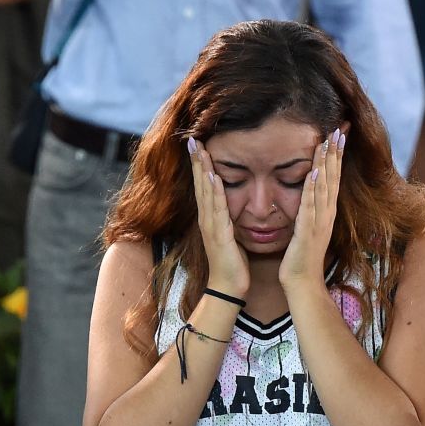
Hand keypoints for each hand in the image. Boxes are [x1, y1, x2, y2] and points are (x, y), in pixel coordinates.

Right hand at [188, 137, 249, 297]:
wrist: (229, 287)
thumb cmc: (232, 263)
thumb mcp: (231, 235)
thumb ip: (229, 219)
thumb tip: (231, 206)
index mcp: (211, 218)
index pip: (204, 186)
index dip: (200, 166)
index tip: (198, 145)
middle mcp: (207, 219)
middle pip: (201, 185)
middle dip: (197, 161)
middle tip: (192, 138)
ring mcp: (211, 226)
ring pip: (206, 193)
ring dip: (202, 171)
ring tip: (199, 150)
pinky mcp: (219, 235)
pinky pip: (217, 209)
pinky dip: (214, 192)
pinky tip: (212, 177)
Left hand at [279, 126, 345, 288]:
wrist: (302, 284)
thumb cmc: (302, 259)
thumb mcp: (308, 230)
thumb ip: (310, 213)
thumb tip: (311, 198)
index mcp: (326, 213)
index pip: (333, 179)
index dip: (336, 157)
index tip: (338, 135)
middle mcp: (327, 214)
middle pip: (333, 178)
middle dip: (336, 152)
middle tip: (340, 128)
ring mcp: (319, 222)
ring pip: (324, 186)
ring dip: (327, 162)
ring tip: (328, 140)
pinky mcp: (308, 230)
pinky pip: (311, 205)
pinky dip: (313, 187)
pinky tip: (314, 170)